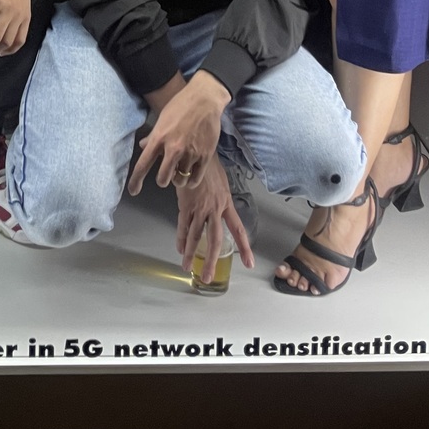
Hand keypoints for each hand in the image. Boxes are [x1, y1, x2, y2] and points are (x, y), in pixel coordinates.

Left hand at [128, 70, 229, 193]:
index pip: (143, 164)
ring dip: (178, 179)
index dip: (135, 181)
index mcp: (159, 138)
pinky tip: (190, 176)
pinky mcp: (205, 155)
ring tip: (180, 172)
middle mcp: (173, 148)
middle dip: (162, 180)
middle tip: (166, 175)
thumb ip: (153, 136)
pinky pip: (195, 179)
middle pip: (162, 179)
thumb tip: (142, 147)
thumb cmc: (181, 105)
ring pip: (179, 180)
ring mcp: (190, 153)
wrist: (204, 99)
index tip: (133, 190)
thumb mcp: (162, 119)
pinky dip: (191, 181)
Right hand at [175, 157, 254, 281]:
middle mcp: (215, 209)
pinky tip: (179, 249)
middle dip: (211, 260)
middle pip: (215, 240)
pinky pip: (183, 226)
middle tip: (207, 276)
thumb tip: (217, 198)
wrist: (195, 152)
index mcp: (226, 203)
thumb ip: (218, 194)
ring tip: (187, 267)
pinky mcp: (186, 205)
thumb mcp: (220, 179)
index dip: (244, 247)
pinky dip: (181, 239)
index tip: (249, 263)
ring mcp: (200, 208)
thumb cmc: (208, 164)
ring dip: (191, 253)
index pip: (238, 229)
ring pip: (196, 236)